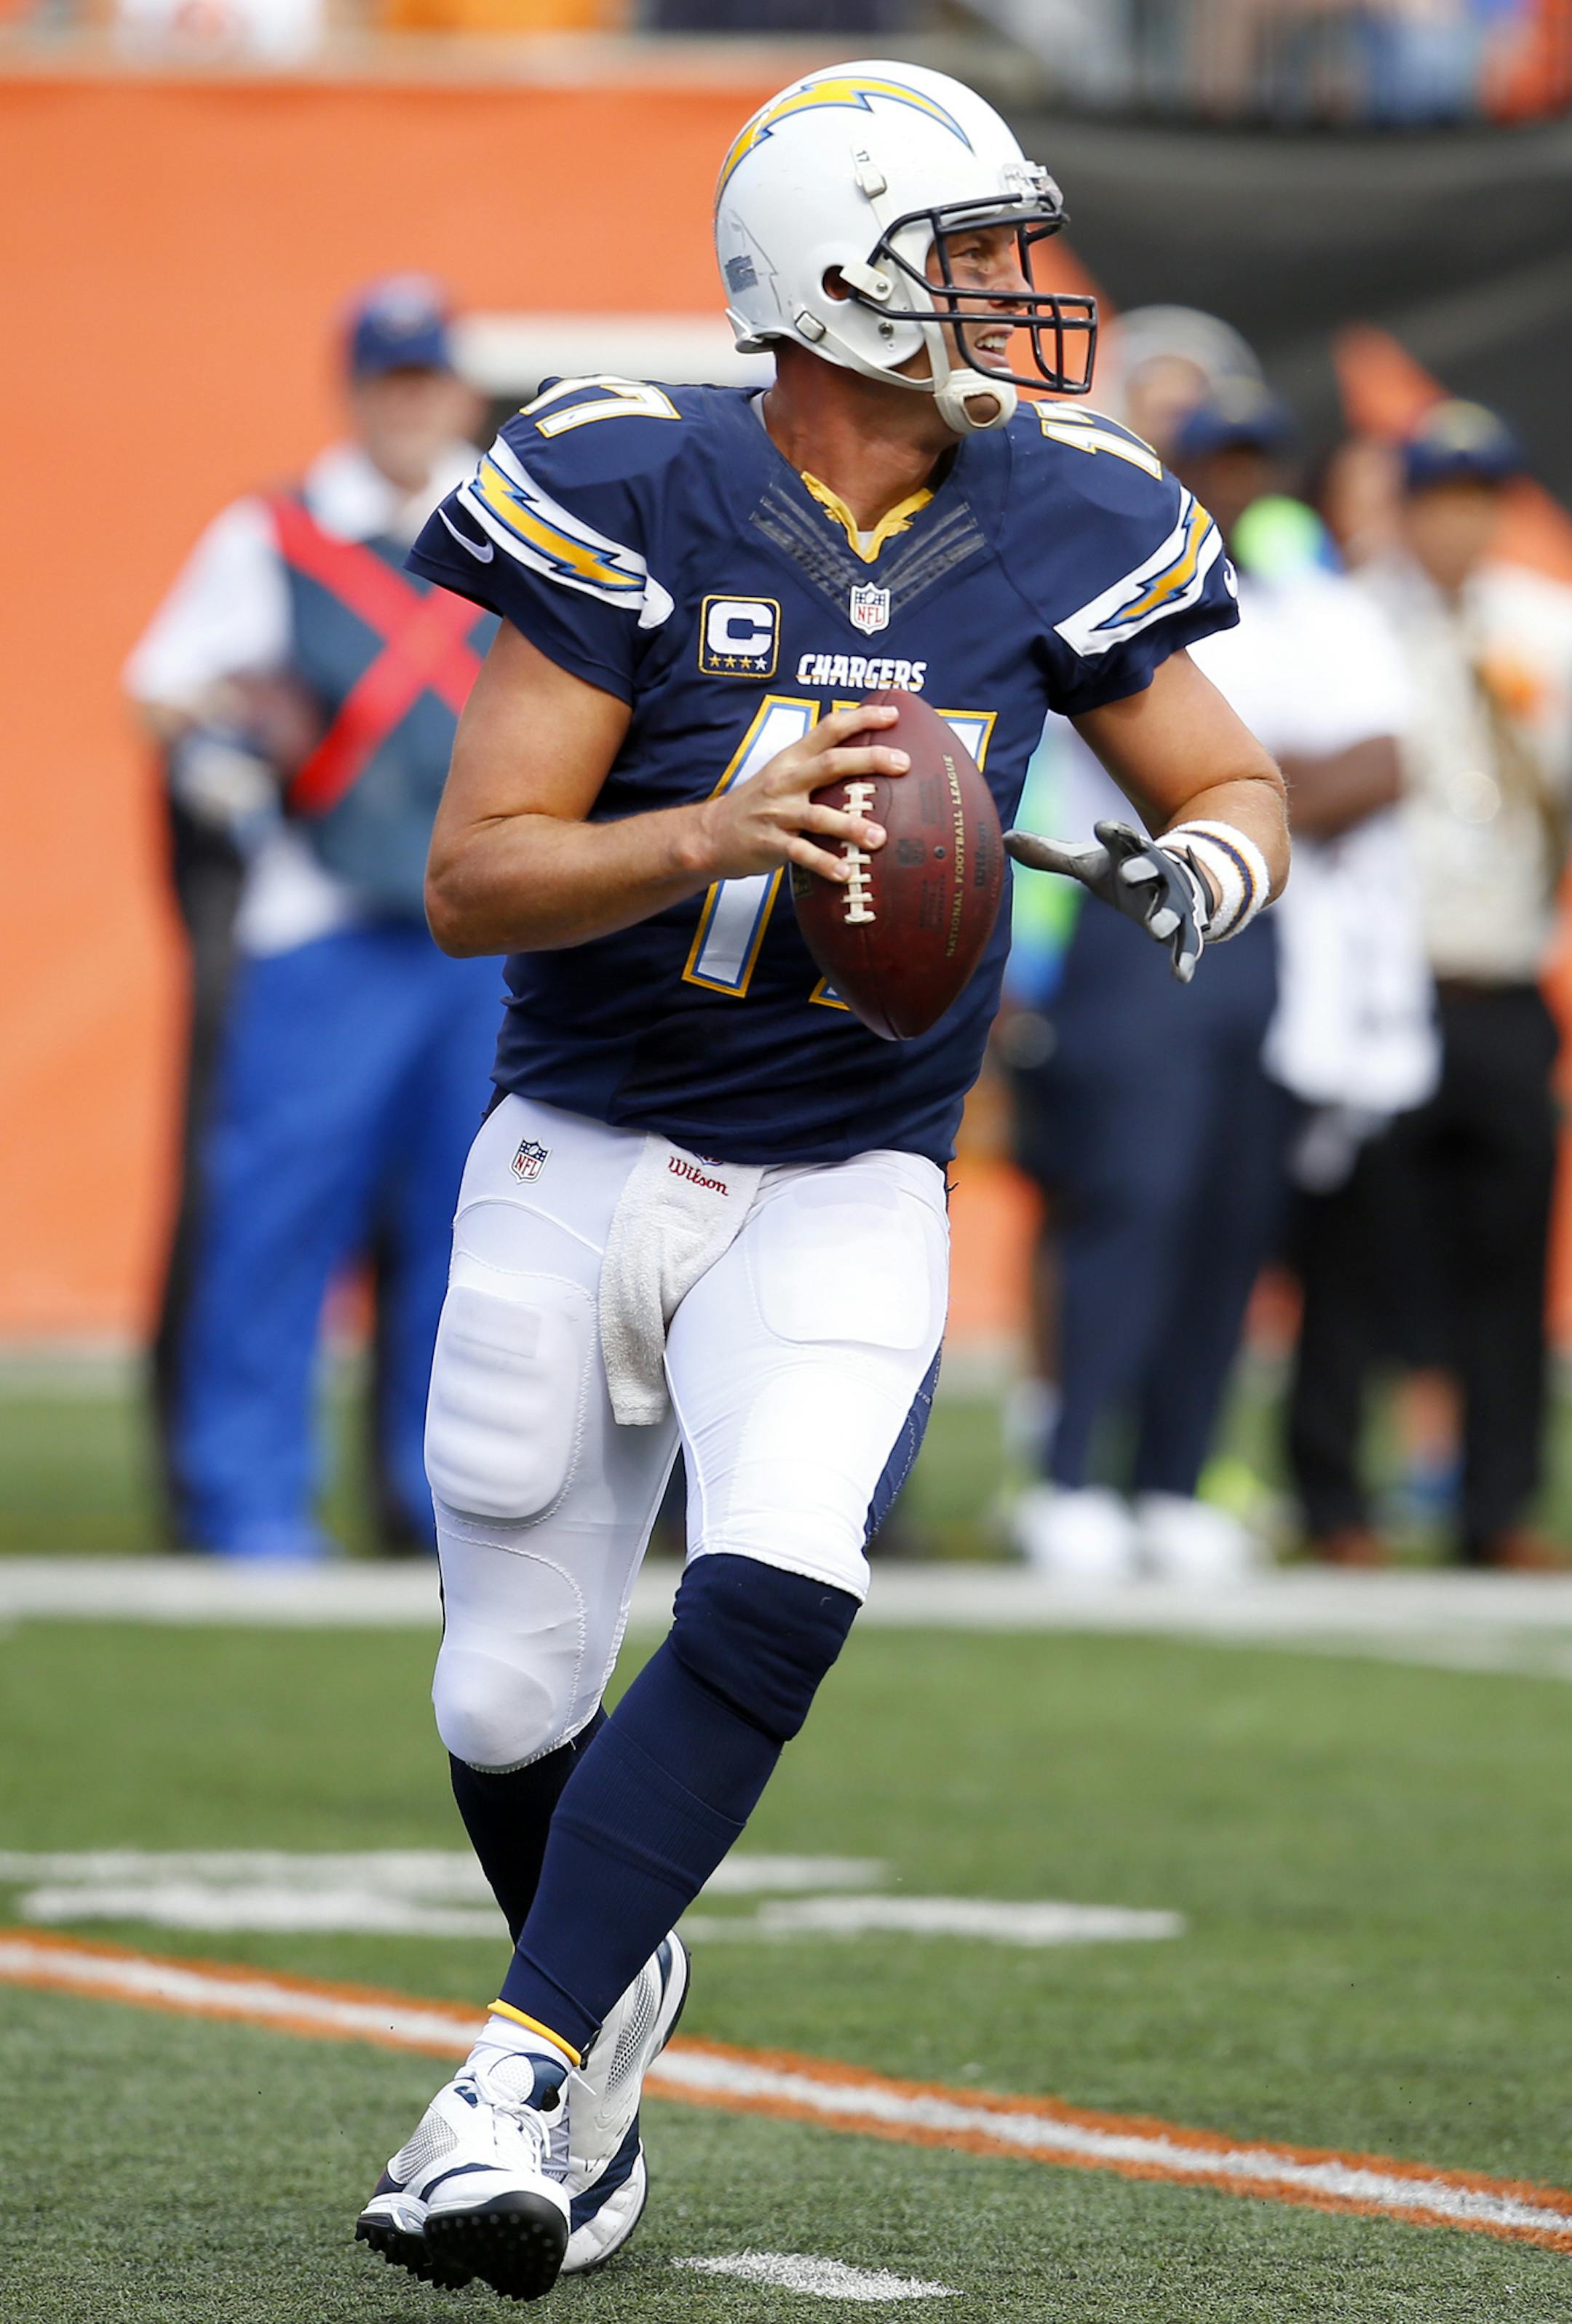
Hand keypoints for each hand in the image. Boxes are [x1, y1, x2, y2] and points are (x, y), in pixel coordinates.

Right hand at [694, 703, 908, 885]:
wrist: (711, 834)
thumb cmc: (759, 804)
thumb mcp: (784, 774)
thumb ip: (819, 766)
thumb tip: (869, 761)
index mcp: (792, 759)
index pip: (829, 728)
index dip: (861, 718)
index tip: (894, 714)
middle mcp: (786, 780)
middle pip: (831, 763)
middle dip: (869, 760)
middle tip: (903, 763)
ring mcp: (777, 812)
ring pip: (818, 815)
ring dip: (850, 825)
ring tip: (879, 837)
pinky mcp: (770, 843)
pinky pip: (801, 854)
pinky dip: (824, 863)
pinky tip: (845, 873)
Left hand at [1004, 818, 1212, 983]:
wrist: (1179, 879)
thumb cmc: (1125, 869)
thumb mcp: (1089, 861)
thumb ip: (1050, 853)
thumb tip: (1004, 837)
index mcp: (1131, 851)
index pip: (1123, 836)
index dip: (1114, 832)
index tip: (1102, 828)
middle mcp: (1156, 872)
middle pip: (1151, 868)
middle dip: (1142, 870)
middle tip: (1129, 874)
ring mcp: (1174, 899)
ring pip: (1172, 906)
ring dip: (1165, 916)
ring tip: (1156, 929)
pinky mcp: (1185, 925)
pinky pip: (1188, 942)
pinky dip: (1185, 958)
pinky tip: (1181, 977)